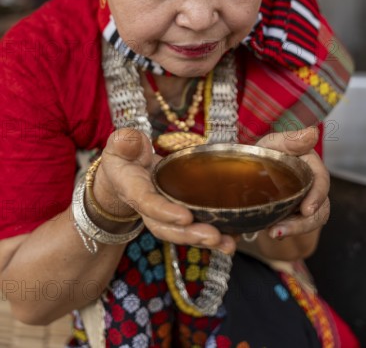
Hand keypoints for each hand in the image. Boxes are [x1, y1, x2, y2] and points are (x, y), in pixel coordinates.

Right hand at [93, 128, 235, 252]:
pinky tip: (233, 237)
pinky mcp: (177, 214)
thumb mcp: (120, 144)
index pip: (148, 203)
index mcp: (133, 188)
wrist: (124, 172)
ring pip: (181, 232)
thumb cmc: (124, 155)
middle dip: (190, 234)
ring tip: (228, 244)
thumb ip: (124, 141)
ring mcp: (163, 214)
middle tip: (214, 236)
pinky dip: (213, 237)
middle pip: (166, 227)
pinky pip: (193, 228)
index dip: (165, 211)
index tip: (185, 216)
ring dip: (205, 241)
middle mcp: (148, 207)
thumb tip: (130, 142)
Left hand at [256, 126, 329, 238]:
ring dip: (294, 228)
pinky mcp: (298, 214)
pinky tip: (274, 233)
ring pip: (311, 219)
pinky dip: (287, 231)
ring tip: (274, 233)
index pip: (320, 178)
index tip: (307, 210)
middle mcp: (312, 181)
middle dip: (304, 220)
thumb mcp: (269, 146)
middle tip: (284, 228)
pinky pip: (299, 226)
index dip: (317, 195)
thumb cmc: (261, 156)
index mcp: (308, 162)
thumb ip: (289, 140)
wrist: (245, 179)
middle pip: (319, 204)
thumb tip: (313, 132)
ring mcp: (306, 199)